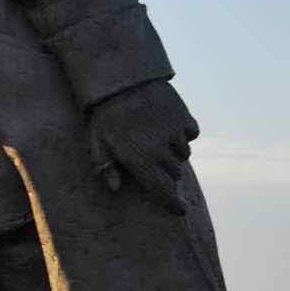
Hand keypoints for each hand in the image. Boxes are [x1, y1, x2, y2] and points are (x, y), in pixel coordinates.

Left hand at [86, 80, 198, 215]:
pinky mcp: (184, 116)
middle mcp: (161, 150)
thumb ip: (106, 167)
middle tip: (152, 161)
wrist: (121, 79)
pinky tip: (169, 124)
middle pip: (174, 173)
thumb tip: (114, 188)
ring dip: (174, 152)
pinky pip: (192, 132)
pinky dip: (184, 132)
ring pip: (184, 153)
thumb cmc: (104, 114)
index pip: (162, 190)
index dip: (172, 203)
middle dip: (166, 172)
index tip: (179, 210)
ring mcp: (175, 132)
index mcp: (139, 160)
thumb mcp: (97, 142)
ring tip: (156, 138)